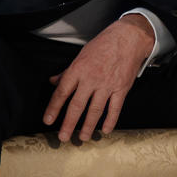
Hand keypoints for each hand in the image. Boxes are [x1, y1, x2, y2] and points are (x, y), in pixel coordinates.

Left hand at [43, 14, 153, 141]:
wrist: (129, 38)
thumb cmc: (104, 45)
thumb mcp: (81, 55)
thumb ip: (67, 71)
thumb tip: (53, 81)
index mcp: (78, 70)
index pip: (62, 92)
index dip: (54, 108)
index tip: (48, 121)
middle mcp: (91, 79)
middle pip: (77, 106)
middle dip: (69, 123)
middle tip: (63, 137)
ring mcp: (107, 85)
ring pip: (95, 110)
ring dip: (88, 126)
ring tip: (82, 137)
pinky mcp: (121, 88)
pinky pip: (115, 108)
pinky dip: (110, 120)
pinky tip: (105, 130)